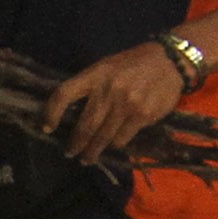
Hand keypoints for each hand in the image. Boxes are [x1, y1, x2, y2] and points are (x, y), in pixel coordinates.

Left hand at [42, 42, 194, 160]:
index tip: (47, 127)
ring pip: (103, 137)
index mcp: (95, 74)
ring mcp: (127, 104)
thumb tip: (72, 112)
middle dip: (75, 144)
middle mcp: (109, 90)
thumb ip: (91, 85)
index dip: (51, 112)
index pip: (64, 93)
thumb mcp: (107, 66)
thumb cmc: (134, 64)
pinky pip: (123, 138)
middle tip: (71, 154)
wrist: (170, 61)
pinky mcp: (143, 116)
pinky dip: (116, 144)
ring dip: (94, 151)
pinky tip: (113, 145)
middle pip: (85, 126)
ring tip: (89, 157)